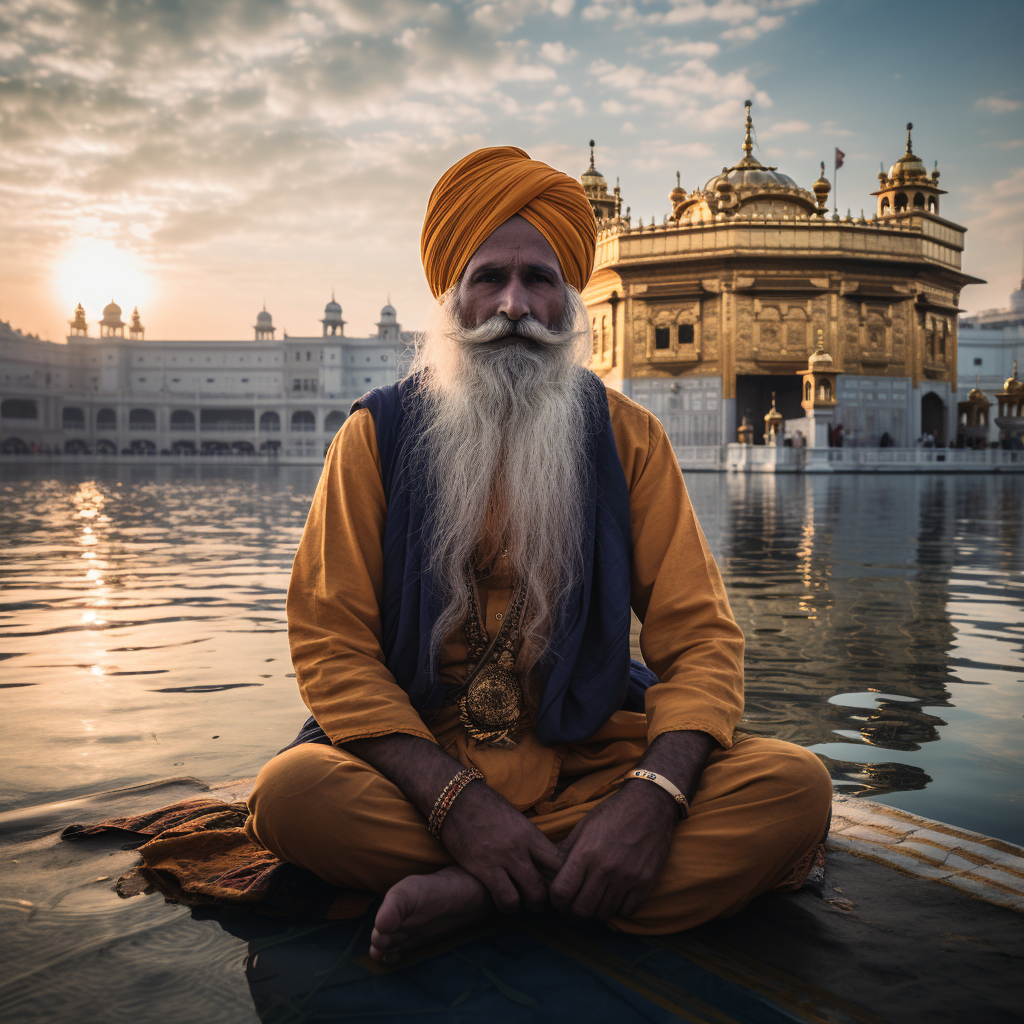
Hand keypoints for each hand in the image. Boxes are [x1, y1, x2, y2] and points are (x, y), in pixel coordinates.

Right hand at [440, 780, 563, 914]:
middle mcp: (520, 846)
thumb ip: (526, 839)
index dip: (560, 876)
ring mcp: (502, 857)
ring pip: (532, 895)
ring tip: (522, 904)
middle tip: (540, 901)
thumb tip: (540, 858)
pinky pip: (506, 897)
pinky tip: (504, 902)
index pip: (559, 861)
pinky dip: (508, 905)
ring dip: (528, 905)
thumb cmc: (484, 806)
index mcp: (529, 832)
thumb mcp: (513, 818)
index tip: (554, 883)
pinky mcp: (482, 867)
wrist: (454, 797)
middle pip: (549, 882)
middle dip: (547, 898)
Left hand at [549, 779, 678, 920]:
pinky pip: (627, 912)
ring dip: (597, 910)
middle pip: (581, 911)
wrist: (650, 804)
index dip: (556, 901)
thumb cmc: (613, 813)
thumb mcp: (584, 826)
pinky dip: (619, 908)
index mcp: (585, 852)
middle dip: (574, 911)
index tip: (560, 900)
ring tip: (597, 898)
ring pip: (603, 914)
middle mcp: (605, 868)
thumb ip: (567, 852)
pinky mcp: (646, 883)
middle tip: (576, 904)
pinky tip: (616, 895)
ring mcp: (627, 877)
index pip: (561, 893)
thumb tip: (549, 872)